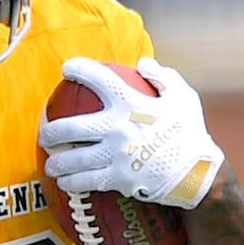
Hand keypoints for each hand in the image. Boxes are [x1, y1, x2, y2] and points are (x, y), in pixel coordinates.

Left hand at [39, 56, 224, 208]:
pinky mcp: (117, 179)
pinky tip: (64, 181)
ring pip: (71, 158)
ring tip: (51, 162)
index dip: (79, 70)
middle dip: (50, 131)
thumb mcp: (184, 98)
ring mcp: (115, 155)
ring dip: (55, 161)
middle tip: (46, 134)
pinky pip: (84, 181)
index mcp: (131, 103)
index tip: (66, 68)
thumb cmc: (190, 134)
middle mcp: (118, 127)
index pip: (99, 79)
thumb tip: (142, 63)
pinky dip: (70, 181)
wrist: (198, 174)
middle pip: (69, 127)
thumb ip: (163, 76)